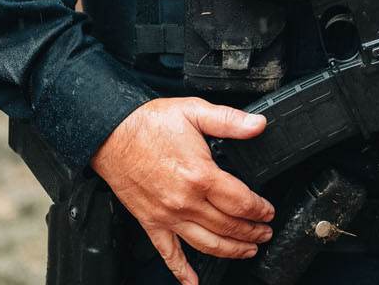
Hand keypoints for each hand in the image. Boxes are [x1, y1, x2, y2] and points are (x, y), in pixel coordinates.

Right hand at [90, 97, 274, 284]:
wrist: (110, 134)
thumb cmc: (148, 123)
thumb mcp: (194, 110)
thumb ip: (229, 119)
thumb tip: (258, 124)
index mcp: (201, 176)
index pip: (241, 202)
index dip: (260, 210)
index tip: (268, 212)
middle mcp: (185, 201)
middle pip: (228, 226)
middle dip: (252, 232)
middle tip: (264, 233)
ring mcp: (168, 215)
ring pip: (207, 244)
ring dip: (231, 251)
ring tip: (247, 251)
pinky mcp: (150, 222)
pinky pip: (168, 253)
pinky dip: (181, 271)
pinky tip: (192, 282)